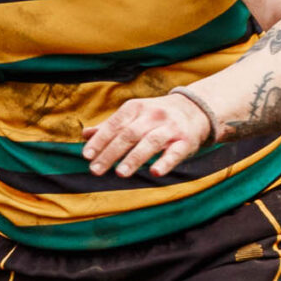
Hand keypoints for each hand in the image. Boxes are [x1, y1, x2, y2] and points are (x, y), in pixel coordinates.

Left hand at [83, 88, 213, 178]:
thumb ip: (110, 126)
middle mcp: (152, 115)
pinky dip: (165, 162)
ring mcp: (170, 128)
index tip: (86, 156)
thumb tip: (85, 135)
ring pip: (150, 142)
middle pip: (129, 134)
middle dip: (111, 153)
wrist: (195, 109)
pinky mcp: (186, 141)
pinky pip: (175, 152)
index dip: (100, 140)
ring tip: (120, 173)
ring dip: (134, 158)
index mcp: (136, 108)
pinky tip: (155, 172)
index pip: (115, 124)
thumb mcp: (133, 115)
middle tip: (95, 170)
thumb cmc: (156, 116)